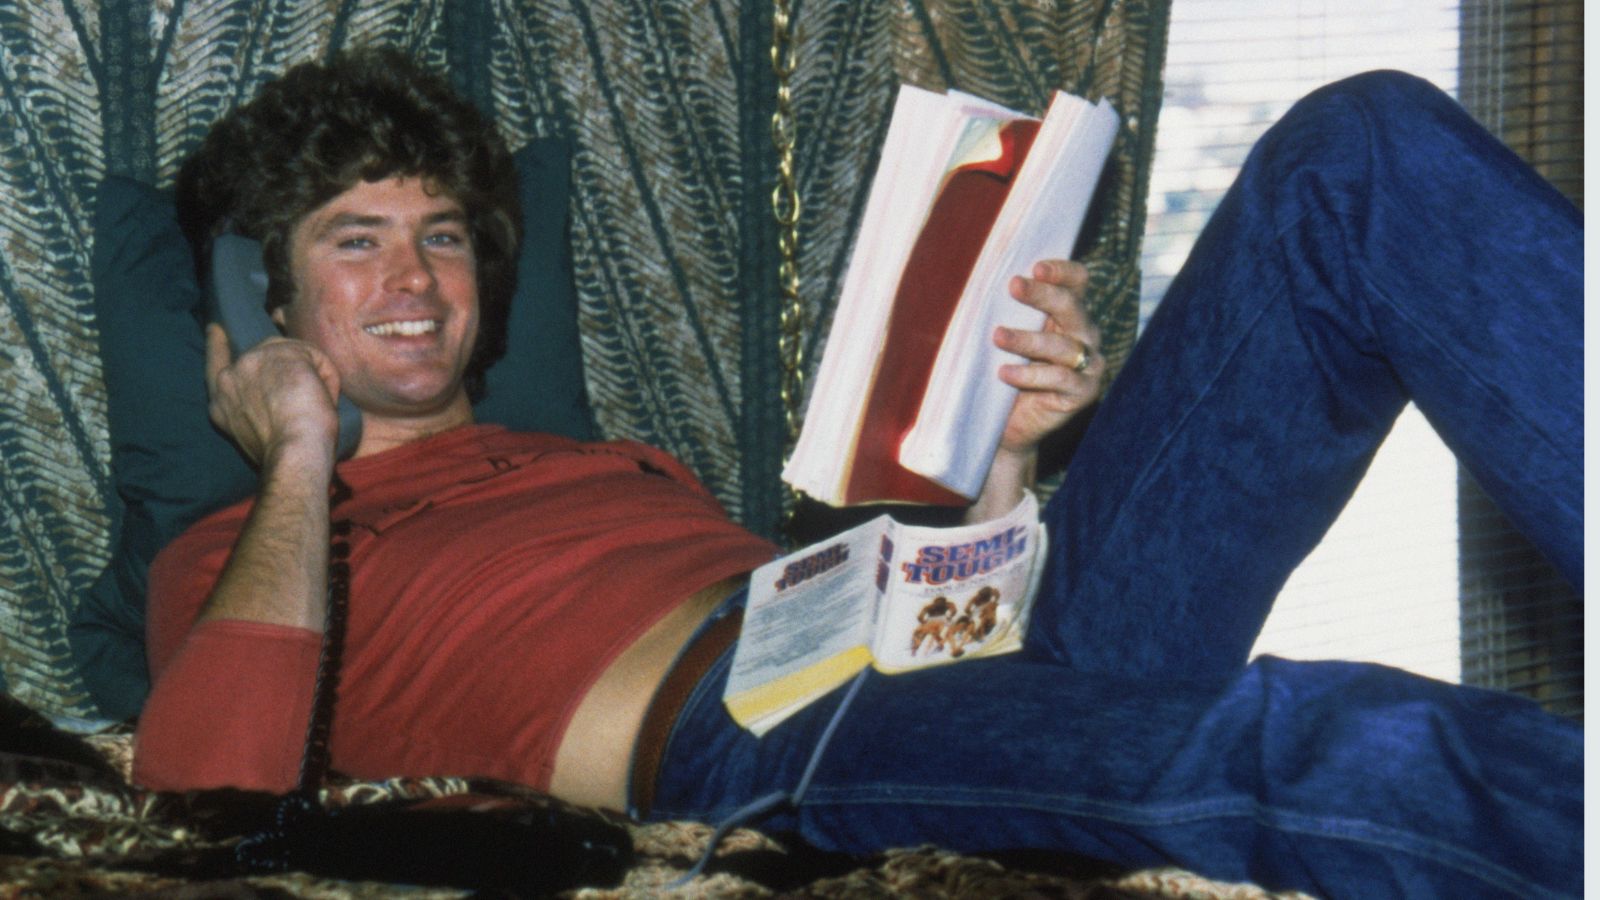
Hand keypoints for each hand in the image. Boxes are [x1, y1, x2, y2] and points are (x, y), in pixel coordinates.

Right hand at [205, 323, 342, 468]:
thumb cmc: (283, 453)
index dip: (217, 344)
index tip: (216, 330)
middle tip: (304, 401)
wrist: (292, 450)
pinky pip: (312, 355)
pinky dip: (326, 375)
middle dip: (287, 373)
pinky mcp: (278, 352)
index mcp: (220, 401)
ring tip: (315, 406)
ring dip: (309, 376)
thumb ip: (254, 404)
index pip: (215, 362)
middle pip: (265, 357)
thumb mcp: (252, 429)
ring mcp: (251, 361)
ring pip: (291, 354)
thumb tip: (279, 390)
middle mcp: (229, 378)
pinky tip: (325, 398)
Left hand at [966, 259, 1102, 522]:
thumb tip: (971, 276)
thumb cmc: (1001, 370)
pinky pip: (1060, 379)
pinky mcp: (1083, 393)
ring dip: (1027, 339)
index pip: (1077, 282)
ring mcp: (1088, 364)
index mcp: (1069, 313)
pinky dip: (1030, 375)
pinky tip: (1005, 373)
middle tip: (1013, 286)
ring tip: (997, 336)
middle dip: (1042, 295)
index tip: (1034, 267)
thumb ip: (1003, 310)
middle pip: (1072, 306)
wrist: (1005, 425)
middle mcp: (1084, 334)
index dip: (1062, 271)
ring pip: (1062, 344)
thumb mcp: (1002, 337)